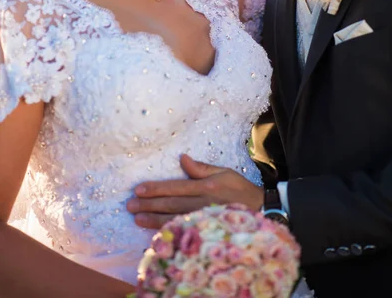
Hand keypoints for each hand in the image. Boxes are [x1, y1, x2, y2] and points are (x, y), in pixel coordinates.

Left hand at [127, 154, 263, 228]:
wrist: (260, 211)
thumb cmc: (240, 189)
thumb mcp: (224, 172)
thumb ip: (201, 168)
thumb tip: (182, 159)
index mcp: (206, 187)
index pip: (176, 188)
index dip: (156, 189)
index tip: (139, 189)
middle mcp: (202, 204)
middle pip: (171, 205)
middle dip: (149, 205)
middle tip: (130, 205)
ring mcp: (203, 220)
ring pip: (174, 220)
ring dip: (154, 220)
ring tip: (137, 218)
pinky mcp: (206, 230)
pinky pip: (184, 232)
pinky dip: (169, 232)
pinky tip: (156, 233)